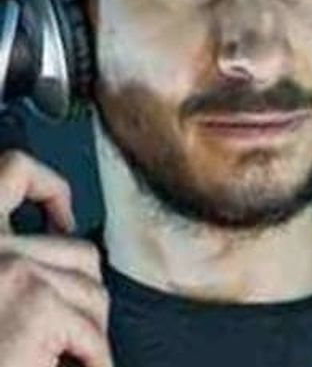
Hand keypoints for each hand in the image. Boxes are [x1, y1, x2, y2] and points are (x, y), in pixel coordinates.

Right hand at [0, 149, 112, 366]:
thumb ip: (4, 267)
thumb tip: (55, 244)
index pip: (15, 172)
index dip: (51, 190)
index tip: (61, 221)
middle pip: (79, 253)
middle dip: (83, 300)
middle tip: (71, 337)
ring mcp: (14, 273)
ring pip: (93, 292)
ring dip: (89, 333)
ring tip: (72, 360)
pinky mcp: (34, 309)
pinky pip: (92, 335)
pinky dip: (94, 362)